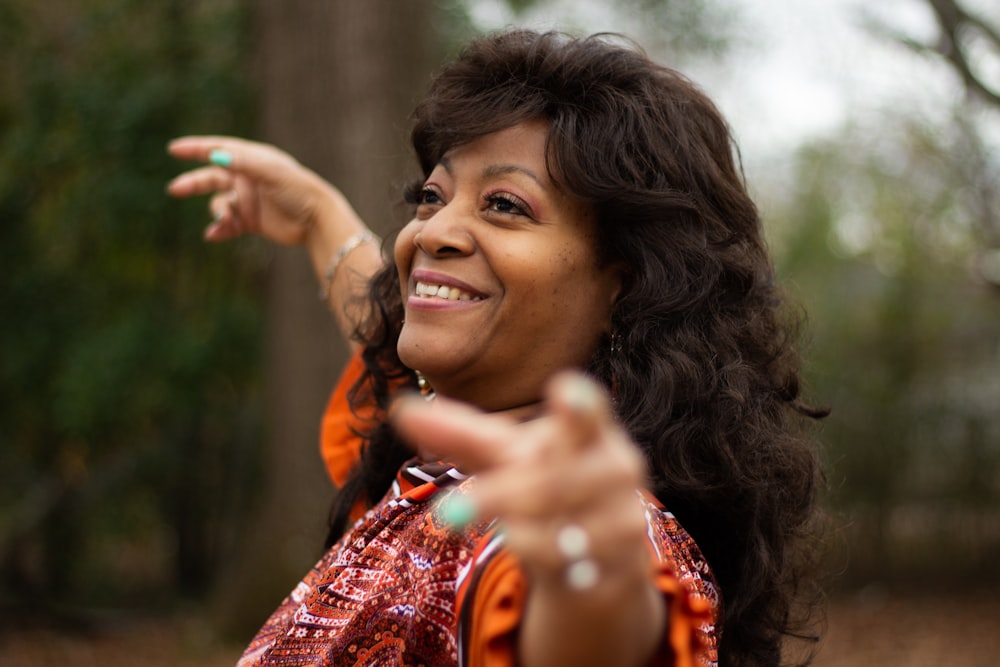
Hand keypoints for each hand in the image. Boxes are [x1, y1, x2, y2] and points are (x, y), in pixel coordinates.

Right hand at [166, 135, 337, 244]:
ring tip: (225, 219)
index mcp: (253, 160)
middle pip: (212, 178)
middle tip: (175, 189)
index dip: (196, 148)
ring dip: (217, 212)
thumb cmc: (298, 189)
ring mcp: (249, 200)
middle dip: (194, 183)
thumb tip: (215, 156)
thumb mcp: (270, 172)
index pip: (219, 150)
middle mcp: (248, 179)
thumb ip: (243, 163)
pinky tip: (213, 234)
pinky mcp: (252, 221)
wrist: (317, 220)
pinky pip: (228, 224)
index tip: (173, 149)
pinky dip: (219, 229)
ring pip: (219, 204)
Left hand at [392, 373, 650, 592]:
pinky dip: (531, 550)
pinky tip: (514, 541)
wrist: (598, 558)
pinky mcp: (622, 561)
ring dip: (508, 524)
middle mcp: (615, 468)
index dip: (578, 404)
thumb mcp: (504, 457)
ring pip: (557, 521)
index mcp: (589, 431)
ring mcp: (623, 515)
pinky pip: (566, 558)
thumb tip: (399, 407)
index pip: (589, 411)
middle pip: (554, 478)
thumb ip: (458, 432)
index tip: (563, 389)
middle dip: (501, 494)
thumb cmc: (546, 487)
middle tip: (444, 511)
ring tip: (464, 523)